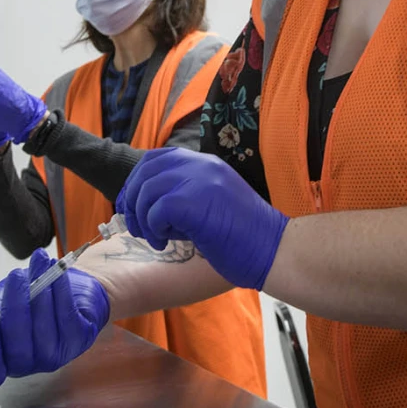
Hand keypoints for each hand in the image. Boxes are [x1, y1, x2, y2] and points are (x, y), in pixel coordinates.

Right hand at [0, 249, 109, 388]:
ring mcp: (57, 354)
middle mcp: (31, 364)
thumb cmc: (30, 297)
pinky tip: (57, 272)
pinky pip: (67, 314)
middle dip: (15, 308)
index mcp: (6, 359)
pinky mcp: (81, 338)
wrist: (69, 288)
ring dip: (40, 292)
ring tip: (39, 264)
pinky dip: (60, 289)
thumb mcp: (1, 302)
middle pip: (18, 350)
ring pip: (44, 329)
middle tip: (15, 276)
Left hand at [117, 148, 288, 289]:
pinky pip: (157, 210)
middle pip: (145, 171)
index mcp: (206, 163)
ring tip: (156, 239)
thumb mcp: (212, 203)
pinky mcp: (196, 201)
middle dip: (132, 199)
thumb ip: (185, 194)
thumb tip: (143, 203)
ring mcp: (200, 180)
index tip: (133, 205)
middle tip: (135, 226)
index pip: (157, 158)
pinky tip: (166, 243)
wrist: (274, 250)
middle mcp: (202, 165)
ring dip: (142, 219)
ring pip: (147, 190)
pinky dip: (153, 229)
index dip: (137, 180)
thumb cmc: (244, 238)